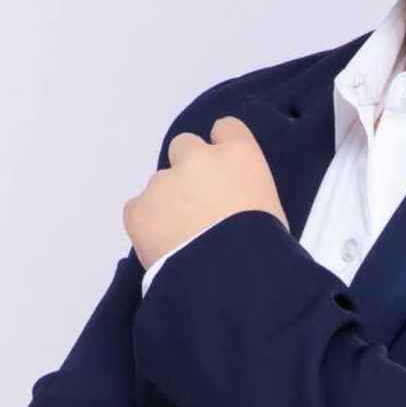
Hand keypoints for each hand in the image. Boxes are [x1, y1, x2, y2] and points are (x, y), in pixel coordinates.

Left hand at [123, 114, 288, 270]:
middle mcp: (198, 157)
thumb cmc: (263, 245)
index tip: (222, 169)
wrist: (229, 277)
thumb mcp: (268, 205)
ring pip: (160, 183)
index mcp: (238, 153)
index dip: (222, 148)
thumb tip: (231, 202)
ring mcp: (164, 181)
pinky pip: (139, 209)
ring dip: (167, 200)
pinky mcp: (138, 209)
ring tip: (180, 236)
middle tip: (197, 202)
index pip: (225, 128)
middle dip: (188, 168)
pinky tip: (163, 246)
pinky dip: (148, 224)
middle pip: (184, 145)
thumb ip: (244, 188)